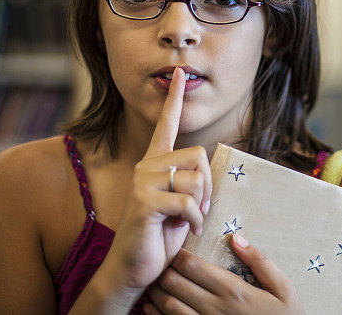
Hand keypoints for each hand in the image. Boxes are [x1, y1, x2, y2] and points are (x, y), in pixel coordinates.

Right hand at [101, 67, 212, 296]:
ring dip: (201, 204)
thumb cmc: (159, 236)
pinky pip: (187, 201)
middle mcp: (147, 166)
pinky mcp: (145, 201)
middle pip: (198, 154)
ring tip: (188, 220)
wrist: (133, 267)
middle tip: (199, 207)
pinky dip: (194, 219)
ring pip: (195, 178)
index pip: (166, 124)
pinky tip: (185, 230)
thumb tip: (206, 170)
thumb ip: (190, 182)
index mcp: (155, 163)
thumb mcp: (180, 204)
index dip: (175, 98)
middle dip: (208, 184)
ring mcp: (143, 182)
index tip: (179, 74)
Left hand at [144, 235, 304, 314]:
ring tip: (155, 282)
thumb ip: (260, 261)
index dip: (178, 255)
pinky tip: (151, 308)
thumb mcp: (283, 288)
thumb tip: (237, 238)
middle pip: (176, 284)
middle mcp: (217, 308)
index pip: (194, 267)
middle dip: (164, 270)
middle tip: (161, 262)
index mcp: (234, 291)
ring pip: (170, 306)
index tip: (175, 248)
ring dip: (157, 292)